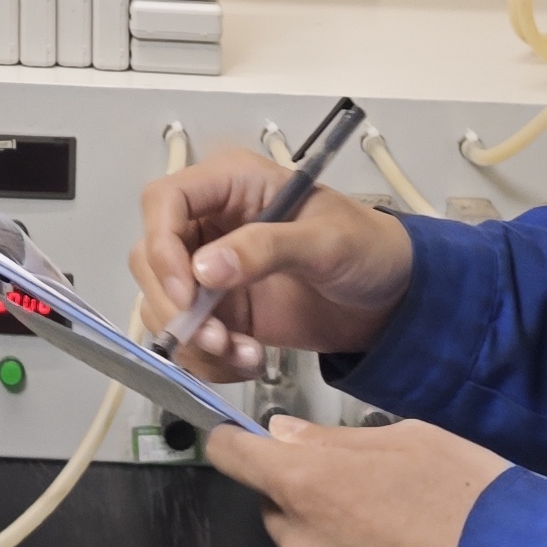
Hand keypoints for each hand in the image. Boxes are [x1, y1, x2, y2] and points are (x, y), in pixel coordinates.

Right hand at [131, 157, 415, 380]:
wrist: (394, 299)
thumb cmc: (368, 248)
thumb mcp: (325, 241)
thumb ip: (265, 249)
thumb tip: (203, 269)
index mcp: (231, 184)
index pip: (164, 201)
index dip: (161, 244)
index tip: (186, 291)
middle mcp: (211, 223)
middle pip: (151, 256)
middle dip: (174, 303)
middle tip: (213, 337)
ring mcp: (213, 270)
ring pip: (164, 303)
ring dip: (193, 339)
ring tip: (242, 355)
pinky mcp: (222, 312)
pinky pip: (190, 337)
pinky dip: (209, 359)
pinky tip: (249, 362)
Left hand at [207, 417, 512, 546]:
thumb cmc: (474, 504)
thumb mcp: (413, 440)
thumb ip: (336, 440)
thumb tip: (286, 437)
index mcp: (307, 488)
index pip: (236, 458)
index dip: (237, 447)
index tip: (239, 445)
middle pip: (283, 520)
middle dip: (312, 509)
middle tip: (373, 508)